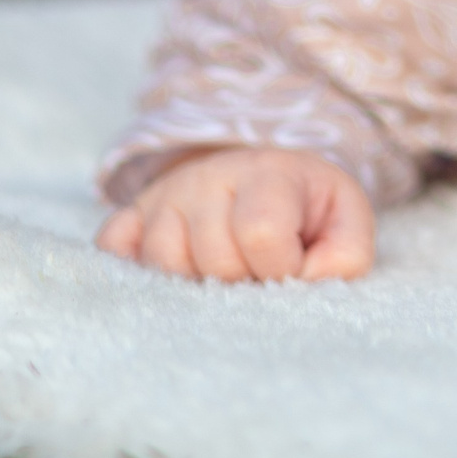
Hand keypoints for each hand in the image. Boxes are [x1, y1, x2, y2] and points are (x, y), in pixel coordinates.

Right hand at [97, 147, 375, 281]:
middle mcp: (206, 176)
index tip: (289, 270)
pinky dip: (130, 271)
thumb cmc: (307, 209)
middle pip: (209, 255)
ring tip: (219, 275)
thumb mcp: (345, 221)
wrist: (264, 177)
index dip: (279, 268)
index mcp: (266, 173)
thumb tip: (304, 285)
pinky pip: (111, 249)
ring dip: (194, 282)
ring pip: (161, 261)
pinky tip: (167, 276)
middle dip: (239, 281)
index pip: (259, 232)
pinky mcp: (131, 216)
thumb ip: (344, 257)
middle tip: (254, 274)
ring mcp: (164, 196)